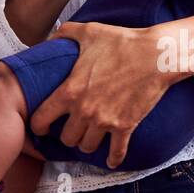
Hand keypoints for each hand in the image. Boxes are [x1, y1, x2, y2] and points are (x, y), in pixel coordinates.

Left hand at [30, 22, 181, 168]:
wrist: (155, 55)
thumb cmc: (121, 42)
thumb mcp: (88, 32)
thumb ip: (65, 33)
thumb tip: (51, 37)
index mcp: (70, 90)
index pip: (42, 119)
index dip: (38, 124)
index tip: (41, 126)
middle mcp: (84, 111)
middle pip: (66, 138)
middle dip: (66, 134)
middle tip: (70, 128)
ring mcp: (105, 121)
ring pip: (87, 147)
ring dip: (86, 143)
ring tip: (88, 137)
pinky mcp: (125, 127)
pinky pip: (116, 152)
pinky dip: (113, 158)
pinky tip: (111, 161)